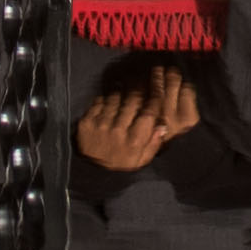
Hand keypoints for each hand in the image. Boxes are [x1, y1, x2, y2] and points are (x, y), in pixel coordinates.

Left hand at [76, 66, 200, 173]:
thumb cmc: (121, 163)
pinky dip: (106, 98)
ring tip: (127, 82)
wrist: (92, 172)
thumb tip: (163, 126)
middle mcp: (118, 130)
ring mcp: (101, 125)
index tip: (158, 86)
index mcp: (134, 140)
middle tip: (142, 77)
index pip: (149, 112)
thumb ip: (153, 143)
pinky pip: (100, 102)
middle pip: (132, 101)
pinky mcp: (87, 122)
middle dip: (139, 87)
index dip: (155, 96)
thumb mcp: (141, 160)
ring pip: (116, 98)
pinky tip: (111, 96)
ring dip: (122, 89)